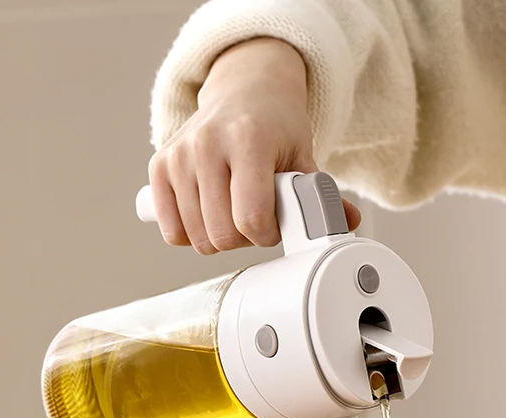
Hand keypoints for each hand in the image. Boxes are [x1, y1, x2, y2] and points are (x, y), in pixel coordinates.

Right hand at [148, 37, 361, 254]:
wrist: (244, 91)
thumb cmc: (276, 126)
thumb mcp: (304, 154)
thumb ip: (322, 194)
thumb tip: (346, 223)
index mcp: (248, 139)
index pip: (250, 217)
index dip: (267, 235)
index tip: (276, 225)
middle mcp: (207, 143)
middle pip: (222, 235)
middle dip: (245, 238)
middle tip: (257, 216)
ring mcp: (179, 155)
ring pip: (197, 238)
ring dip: (221, 237)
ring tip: (234, 210)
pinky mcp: (159, 167)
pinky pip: (172, 232)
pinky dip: (192, 234)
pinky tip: (209, 214)